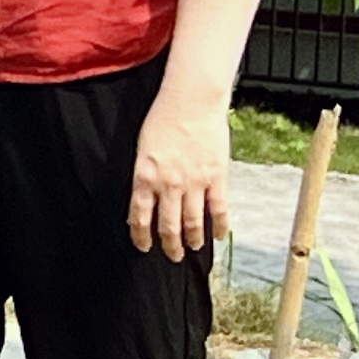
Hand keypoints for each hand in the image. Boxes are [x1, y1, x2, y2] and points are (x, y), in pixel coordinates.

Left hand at [129, 94, 232, 261]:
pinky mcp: (216, 177)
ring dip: (192, 239)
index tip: (143, 246)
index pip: (139, 215)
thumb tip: (146, 195)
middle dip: (169, 245)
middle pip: (167, 224)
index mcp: (144, 176)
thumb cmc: (162, 118)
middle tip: (171, 256)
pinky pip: (218, 208)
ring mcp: (194, 182)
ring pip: (192, 221)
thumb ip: (145, 173)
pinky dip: (220, 225)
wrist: (191, 102)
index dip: (140, 235)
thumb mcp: (142, 148)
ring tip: (193, 249)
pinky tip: (219, 236)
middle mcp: (168, 184)